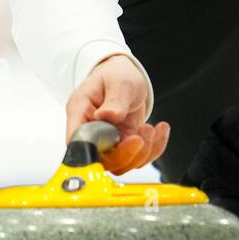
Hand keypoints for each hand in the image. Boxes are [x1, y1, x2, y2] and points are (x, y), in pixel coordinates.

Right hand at [65, 54, 169, 174]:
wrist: (124, 76)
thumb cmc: (115, 75)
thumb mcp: (118, 81)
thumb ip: (114, 100)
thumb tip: (108, 116)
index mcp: (79, 113)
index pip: (78, 143)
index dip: (97, 151)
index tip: (125, 140)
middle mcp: (89, 132)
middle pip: (101, 160)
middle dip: (127, 154)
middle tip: (143, 133)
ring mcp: (106, 141)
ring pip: (120, 164)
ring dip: (143, 152)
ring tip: (151, 128)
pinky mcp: (122, 145)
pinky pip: (136, 158)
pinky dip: (153, 148)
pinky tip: (160, 129)